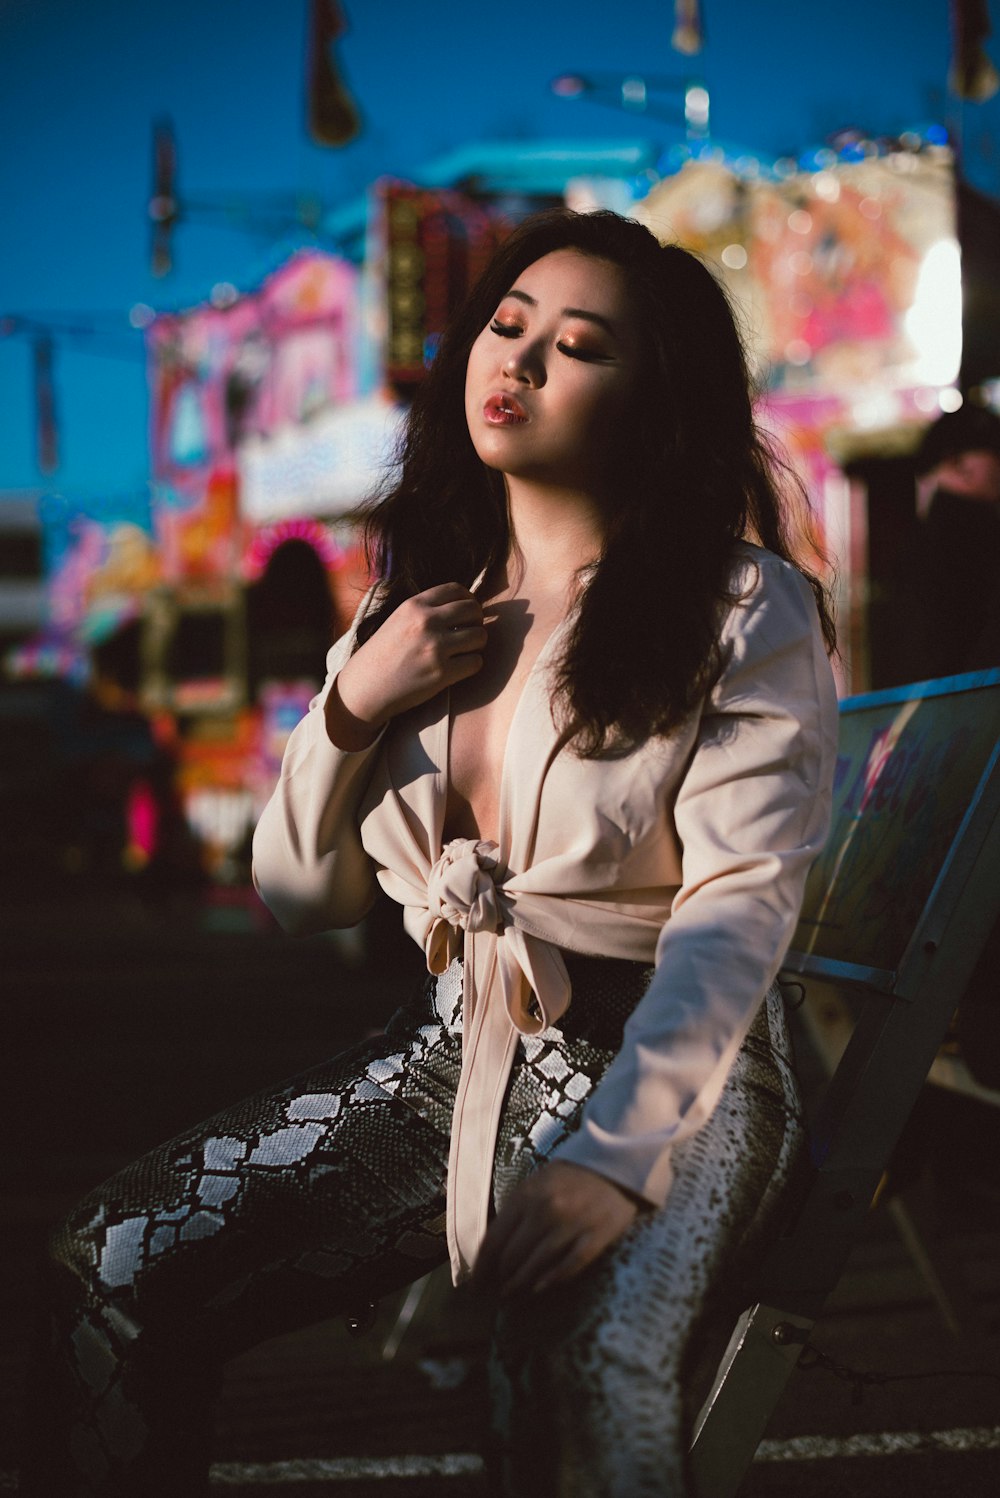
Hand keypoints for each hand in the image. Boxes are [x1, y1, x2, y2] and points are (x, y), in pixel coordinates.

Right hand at [327, 583, 486, 747]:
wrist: (365, 687)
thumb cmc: (382, 655)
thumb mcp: (398, 620)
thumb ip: (426, 610)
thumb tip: (463, 606)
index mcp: (414, 605)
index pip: (457, 590)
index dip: (468, 600)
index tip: (467, 613)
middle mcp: (426, 622)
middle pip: (473, 610)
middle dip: (476, 621)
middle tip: (469, 633)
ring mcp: (435, 647)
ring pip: (480, 636)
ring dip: (477, 645)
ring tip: (464, 651)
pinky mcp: (442, 672)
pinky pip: (476, 662)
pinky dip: (472, 665)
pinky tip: (460, 668)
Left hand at [472, 1161, 639, 1299]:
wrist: (616, 1164)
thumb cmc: (570, 1176)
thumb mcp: (536, 1182)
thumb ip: (517, 1209)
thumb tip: (495, 1246)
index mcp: (526, 1195)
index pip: (494, 1239)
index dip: (481, 1266)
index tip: (475, 1283)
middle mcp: (546, 1210)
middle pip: (512, 1256)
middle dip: (500, 1278)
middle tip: (495, 1291)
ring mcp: (572, 1224)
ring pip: (537, 1265)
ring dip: (520, 1284)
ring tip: (510, 1294)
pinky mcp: (596, 1236)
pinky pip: (570, 1265)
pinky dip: (552, 1279)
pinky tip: (539, 1288)